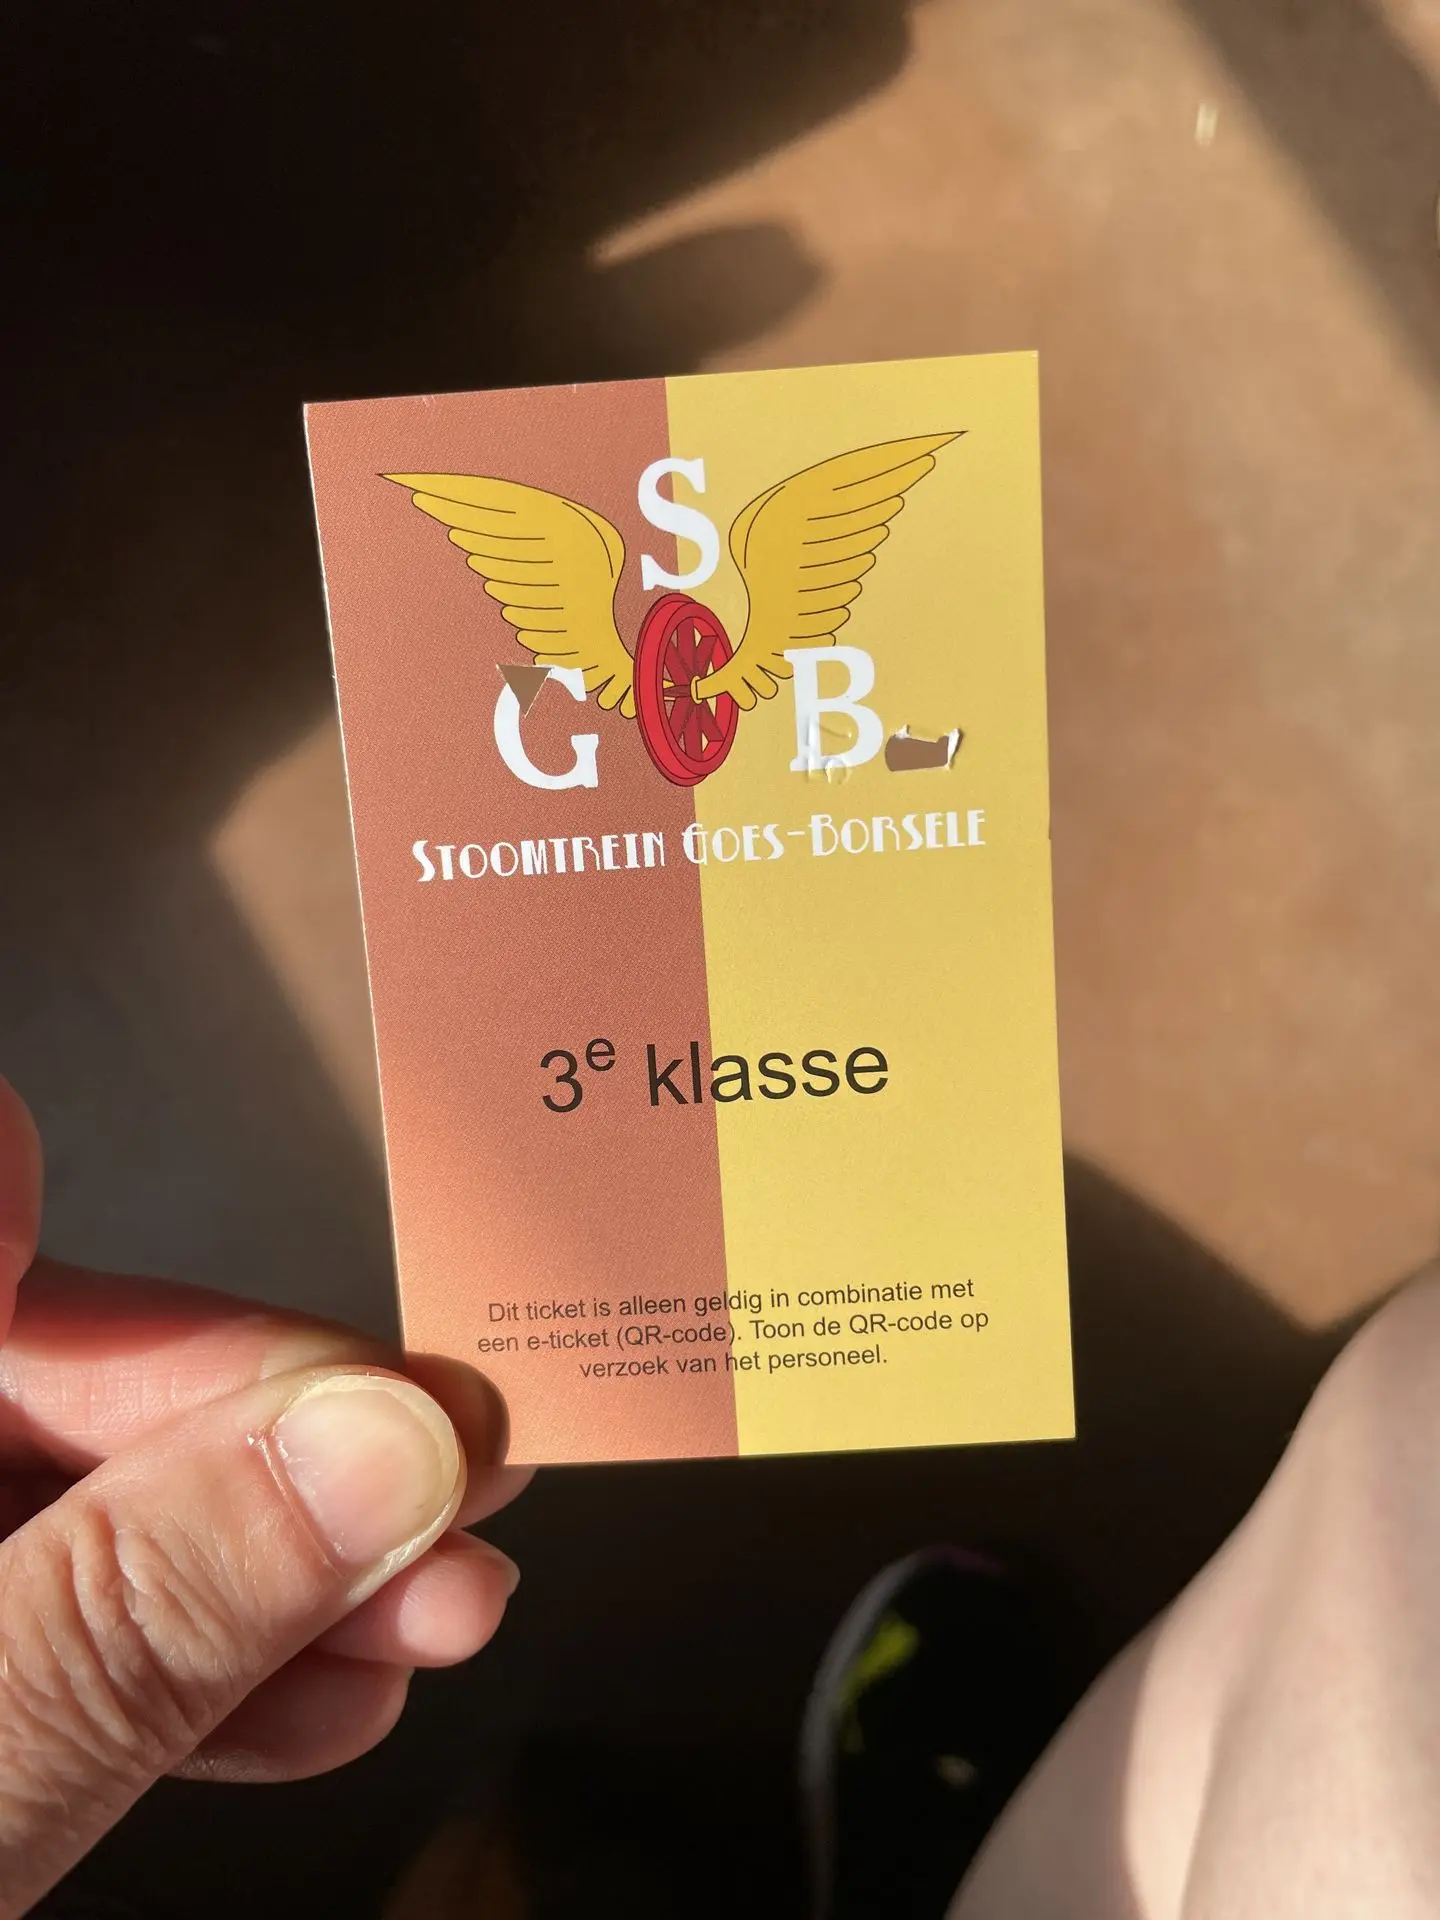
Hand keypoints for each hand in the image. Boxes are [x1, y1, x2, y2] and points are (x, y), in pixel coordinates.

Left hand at [0, 1074, 528, 1916]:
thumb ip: (136, 1612)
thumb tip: (376, 1451)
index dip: (46, 1202)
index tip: (245, 1261)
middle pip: (32, 1370)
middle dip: (267, 1437)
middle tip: (444, 1489)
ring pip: (64, 1508)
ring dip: (266, 1558)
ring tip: (426, 1612)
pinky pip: (45, 1621)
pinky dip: (192, 1655)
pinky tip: (320, 1689)